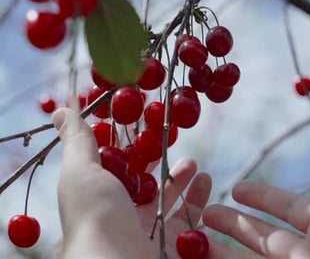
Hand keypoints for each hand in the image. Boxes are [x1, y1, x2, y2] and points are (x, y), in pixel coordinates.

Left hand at [52, 108, 219, 258]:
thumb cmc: (96, 218)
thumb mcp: (81, 172)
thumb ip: (78, 142)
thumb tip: (60, 110)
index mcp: (99, 197)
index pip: (116, 167)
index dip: (129, 146)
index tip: (144, 125)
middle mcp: (122, 215)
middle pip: (145, 184)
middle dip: (160, 162)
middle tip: (174, 145)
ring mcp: (148, 230)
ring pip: (168, 201)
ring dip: (182, 179)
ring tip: (194, 164)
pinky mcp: (172, 243)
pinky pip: (188, 219)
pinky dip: (198, 199)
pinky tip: (205, 181)